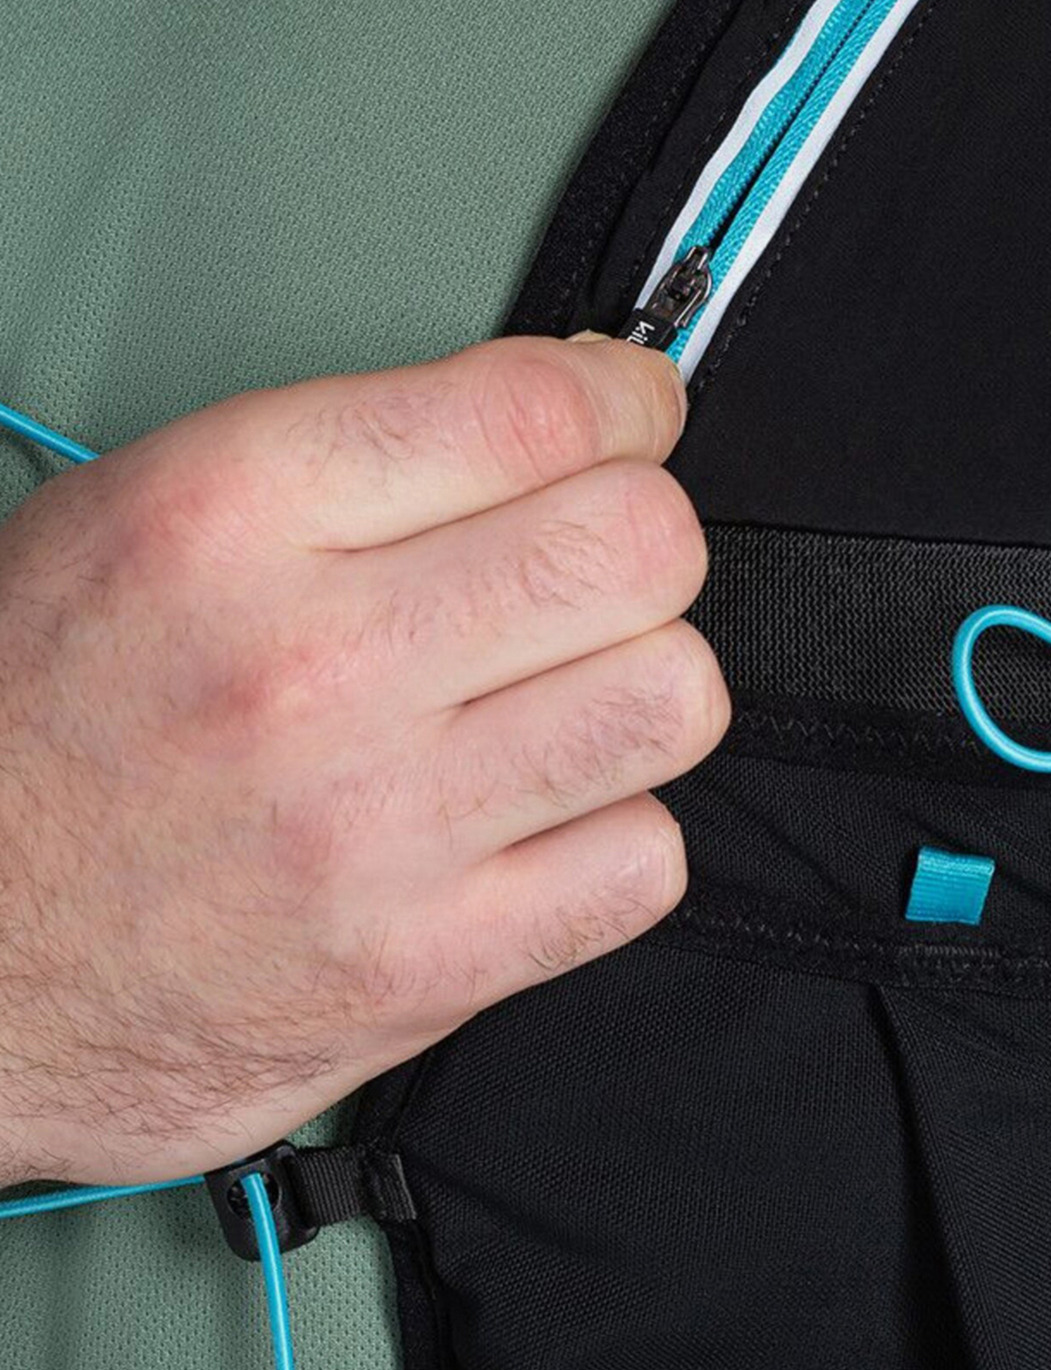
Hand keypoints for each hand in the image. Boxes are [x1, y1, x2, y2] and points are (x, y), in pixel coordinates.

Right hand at [0, 336, 725, 1187]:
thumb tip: (569, 414)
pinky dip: (616, 834)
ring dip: (643, 680)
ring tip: (568, 690)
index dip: (625, 399)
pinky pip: (642, 866)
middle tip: (596, 560)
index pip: (537, 412)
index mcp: (234, 512)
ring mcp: (375, 828)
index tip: (630, 416)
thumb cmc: (41, 713)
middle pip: (637, 546)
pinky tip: (540, 816)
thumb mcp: (148, 509)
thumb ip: (361, 450)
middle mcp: (313, 664)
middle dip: (644, 534)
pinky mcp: (417, 970)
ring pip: (669, 698)